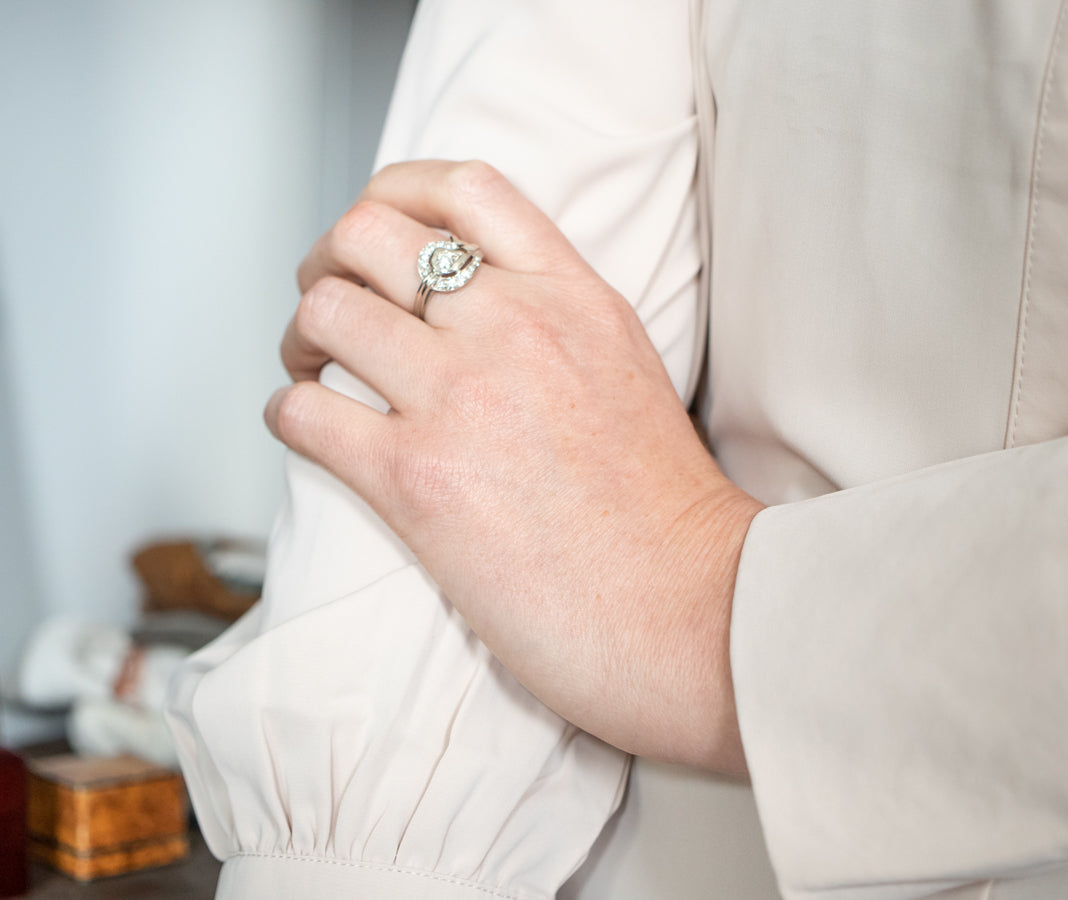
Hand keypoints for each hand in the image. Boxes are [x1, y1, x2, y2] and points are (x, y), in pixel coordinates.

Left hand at [266, 160, 763, 772]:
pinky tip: (310, 431)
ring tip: (313, 374)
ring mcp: (463, 398)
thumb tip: (484, 312)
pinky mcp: (418, 480)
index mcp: (572, 298)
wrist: (693, 610)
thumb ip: (560, 324)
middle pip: (367, 235)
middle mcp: (514, 328)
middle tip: (329, 307)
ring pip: (327, 312)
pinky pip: (306, 412)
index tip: (376, 225)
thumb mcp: (630, 372)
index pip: (463, 188)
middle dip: (327, 266)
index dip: (394, 192)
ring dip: (301, 341)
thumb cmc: (668, 517)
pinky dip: (289, 414)